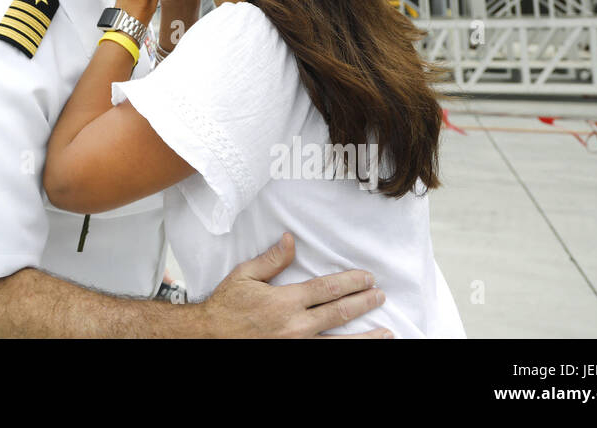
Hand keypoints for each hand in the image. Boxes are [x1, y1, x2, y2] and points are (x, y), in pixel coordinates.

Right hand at [198, 233, 391, 337]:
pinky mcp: (292, 355)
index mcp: (285, 301)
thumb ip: (271, 260)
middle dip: (364, 303)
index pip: (327, 289)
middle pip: (339, 312)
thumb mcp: (244, 276)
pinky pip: (325, 354)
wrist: (209, 336)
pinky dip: (344, 351)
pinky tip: (358, 348)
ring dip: (366, 337)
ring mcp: (296, 345)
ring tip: (387, 332)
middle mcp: (296, 325)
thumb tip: (291, 240)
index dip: (351, 282)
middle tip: (380, 296)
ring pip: (339, 342)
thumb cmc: (226, 306)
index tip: (367, 278)